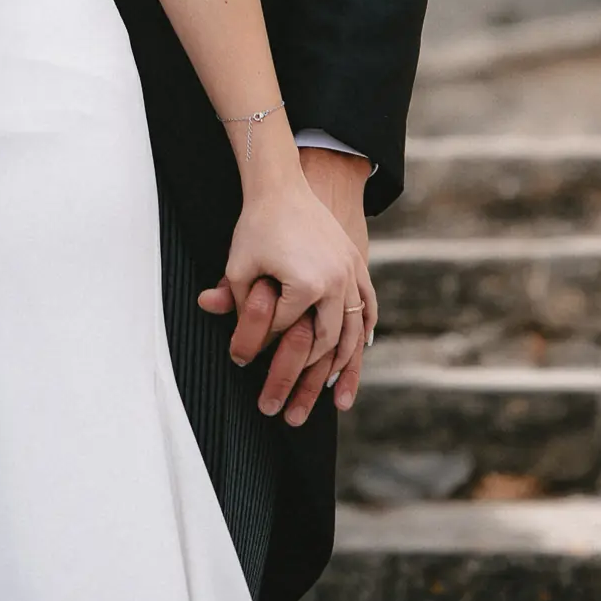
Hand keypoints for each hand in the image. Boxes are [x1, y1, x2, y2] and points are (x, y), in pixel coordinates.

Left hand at [200, 148, 372, 423]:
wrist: (283, 184)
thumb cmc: (257, 224)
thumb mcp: (239, 265)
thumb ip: (234, 305)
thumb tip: (234, 351)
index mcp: (307, 284)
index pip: (286, 331)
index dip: (264, 350)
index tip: (246, 367)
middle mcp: (336, 282)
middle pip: (325, 343)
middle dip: (310, 382)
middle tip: (295, 415)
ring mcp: (351, 272)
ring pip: (353, 332)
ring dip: (345, 368)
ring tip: (337, 402)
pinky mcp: (356, 263)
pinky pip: (366, 307)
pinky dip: (362, 333)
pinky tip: (356, 354)